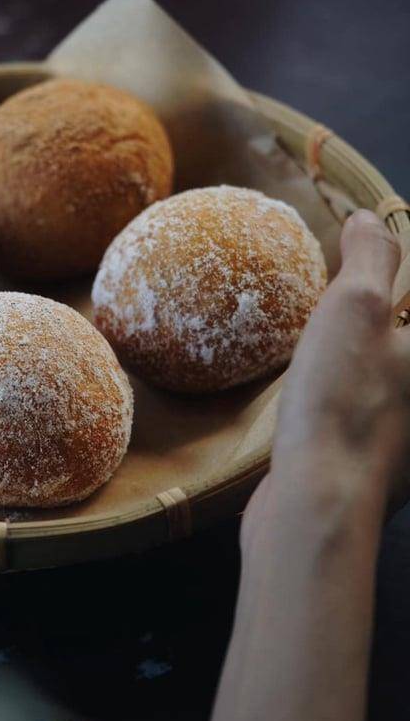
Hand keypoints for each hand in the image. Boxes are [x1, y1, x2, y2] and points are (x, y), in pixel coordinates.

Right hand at [243, 209, 409, 548]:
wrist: (318, 501)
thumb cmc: (341, 399)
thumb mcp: (355, 306)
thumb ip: (373, 255)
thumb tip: (371, 219)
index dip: (392, 272)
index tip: (367, 259)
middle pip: (403, 340)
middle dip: (385, 317)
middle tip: (346, 295)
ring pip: (394, 378)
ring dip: (371, 355)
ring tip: (332, 338)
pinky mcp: (386, 464)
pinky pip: (377, 412)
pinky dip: (356, 394)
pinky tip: (322, 391)